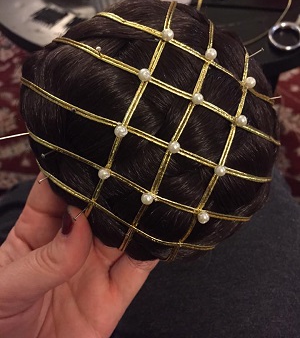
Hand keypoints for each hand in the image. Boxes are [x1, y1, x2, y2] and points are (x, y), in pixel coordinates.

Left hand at [0, 173, 157, 337]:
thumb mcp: (7, 286)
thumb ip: (44, 258)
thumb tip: (78, 223)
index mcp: (37, 231)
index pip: (57, 190)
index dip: (72, 170)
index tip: (92, 153)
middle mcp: (71, 246)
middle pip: (96, 208)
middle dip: (112, 189)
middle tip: (129, 169)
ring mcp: (93, 270)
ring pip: (122, 233)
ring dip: (136, 215)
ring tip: (151, 193)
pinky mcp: (112, 299)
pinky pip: (138, 269)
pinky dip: (152, 249)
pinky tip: (160, 231)